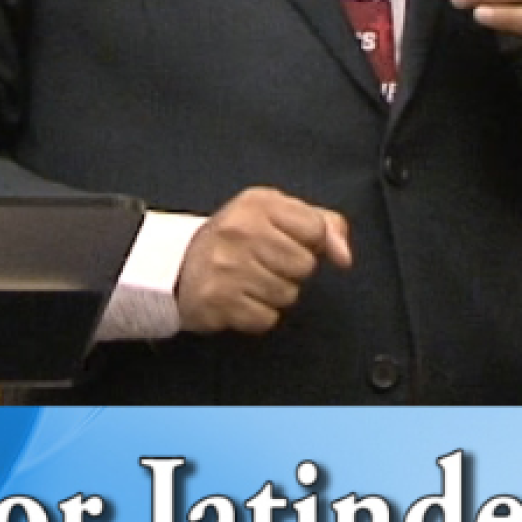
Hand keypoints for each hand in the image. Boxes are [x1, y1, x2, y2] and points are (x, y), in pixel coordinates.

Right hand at [175, 186, 351, 334]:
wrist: (177, 265)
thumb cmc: (238, 238)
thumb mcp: (278, 214)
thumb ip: (323, 224)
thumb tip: (344, 257)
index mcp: (259, 202)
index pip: (316, 229)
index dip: (311, 242)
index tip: (289, 241)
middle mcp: (240, 231)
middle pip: (305, 265)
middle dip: (292, 269)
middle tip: (265, 262)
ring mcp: (227, 266)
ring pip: (288, 295)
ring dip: (275, 293)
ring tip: (251, 280)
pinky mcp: (218, 301)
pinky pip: (267, 319)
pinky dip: (258, 314)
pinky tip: (241, 298)